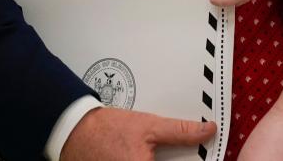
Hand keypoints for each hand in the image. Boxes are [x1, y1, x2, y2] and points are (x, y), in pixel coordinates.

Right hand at [59, 106, 215, 160]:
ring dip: (159, 158)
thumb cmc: (107, 130)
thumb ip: (180, 131)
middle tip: (170, 149)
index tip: (201, 155)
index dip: (193, 160)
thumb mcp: (149, 126)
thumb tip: (206, 130)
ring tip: (152, 151)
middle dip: (174, 158)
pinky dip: (146, 159)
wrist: (76, 132)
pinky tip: (146, 155)